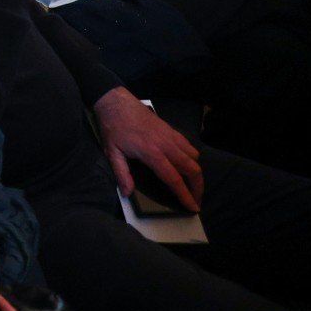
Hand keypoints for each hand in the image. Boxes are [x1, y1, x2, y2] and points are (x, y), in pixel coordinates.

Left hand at [95, 87, 201, 212]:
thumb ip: (121, 173)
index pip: (174, 179)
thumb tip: (127, 193)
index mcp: (152, 153)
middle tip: (196, 200)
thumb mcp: (112, 152)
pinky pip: (189, 146)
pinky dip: (193, 158)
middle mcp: (166, 145)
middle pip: (192, 169)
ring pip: (194, 157)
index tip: (193, 208)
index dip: (185, 195)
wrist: (116, 102)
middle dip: (198, 187)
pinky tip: (187, 165)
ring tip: (193, 186)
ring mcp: (171, 136)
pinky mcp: (172, 130)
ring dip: (197, 173)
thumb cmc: (113, 127)